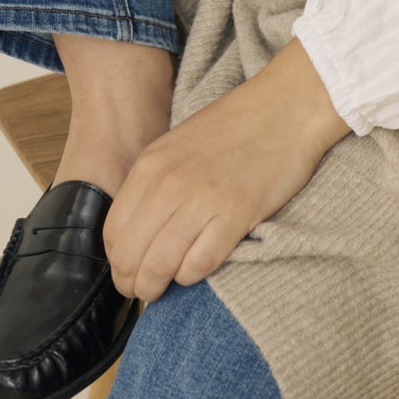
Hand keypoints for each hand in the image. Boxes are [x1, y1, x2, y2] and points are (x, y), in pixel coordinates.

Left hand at [104, 39, 352, 301]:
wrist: (286, 107)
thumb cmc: (233, 127)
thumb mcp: (177, 146)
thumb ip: (153, 184)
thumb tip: (135, 232)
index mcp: (150, 165)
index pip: (112, 233)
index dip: (117, 262)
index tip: (128, 271)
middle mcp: (169, 184)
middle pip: (130, 256)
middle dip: (132, 283)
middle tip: (143, 291)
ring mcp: (202, 200)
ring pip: (159, 267)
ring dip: (157, 288)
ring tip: (165, 290)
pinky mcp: (236, 214)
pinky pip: (199, 265)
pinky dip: (192, 276)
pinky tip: (197, 269)